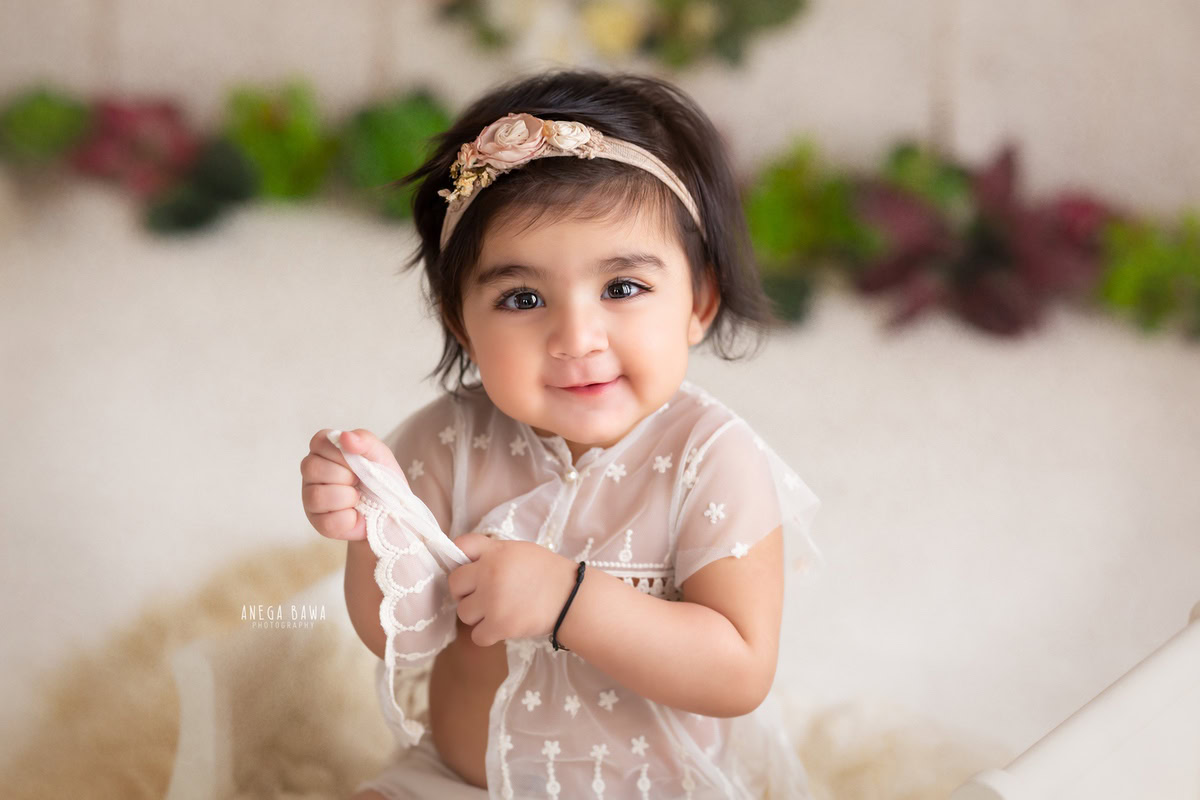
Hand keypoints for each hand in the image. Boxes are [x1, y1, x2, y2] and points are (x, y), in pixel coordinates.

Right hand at [300, 428, 404, 540]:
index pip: (319, 443)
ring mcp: (310, 498)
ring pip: (316, 496)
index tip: (358, 462)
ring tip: (358, 498)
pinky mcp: (318, 522)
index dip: (342, 454)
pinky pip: (327, 521)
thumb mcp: (379, 454)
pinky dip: (348, 518)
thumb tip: (345, 437)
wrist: (392, 510)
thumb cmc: (381, 478)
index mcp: (324, 450)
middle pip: (312, 468)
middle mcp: (312, 472)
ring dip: (346, 497)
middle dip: (344, 476)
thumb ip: (364, 440)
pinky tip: (355, 514)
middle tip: (358, 481)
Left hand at [449, 532, 579, 647]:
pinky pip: (477, 636)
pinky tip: (502, 627)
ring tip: (498, 612)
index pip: (460, 546)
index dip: (461, 560)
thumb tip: (466, 563)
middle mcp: (489, 573)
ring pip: (463, 613)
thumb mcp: (519, 551)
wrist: (571, 597)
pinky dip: (488, 635)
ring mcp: (492, 600)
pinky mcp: (499, 625)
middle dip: (467, 592)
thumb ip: (491, 553)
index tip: (471, 571)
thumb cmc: (547, 573)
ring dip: (478, 616)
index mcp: (495, 551)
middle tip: (484, 596)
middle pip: (455, 585)